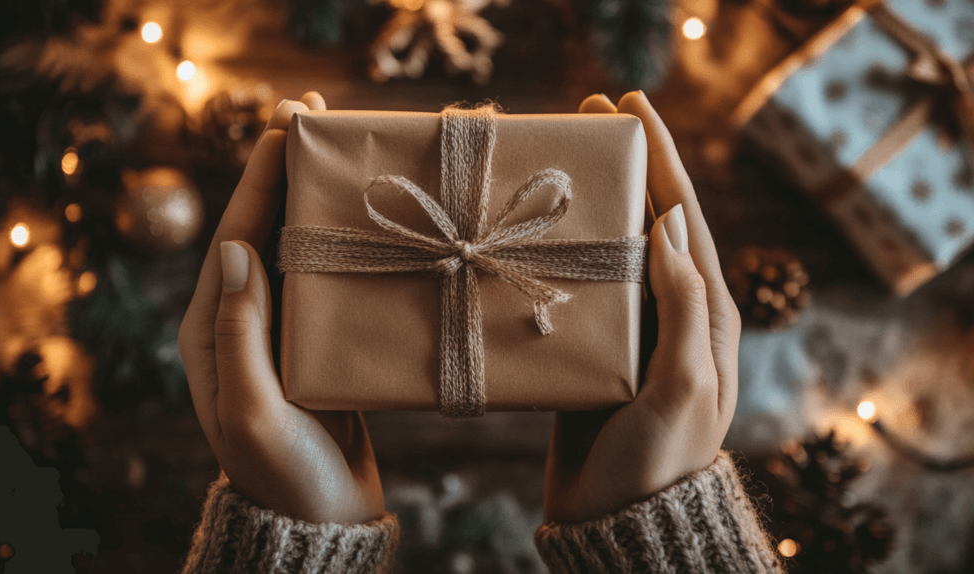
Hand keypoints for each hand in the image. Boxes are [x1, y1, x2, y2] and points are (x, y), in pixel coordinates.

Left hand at [179, 92, 383, 524]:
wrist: (320, 519)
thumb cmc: (281, 473)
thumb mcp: (252, 409)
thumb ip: (238, 333)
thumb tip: (235, 247)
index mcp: (212, 329)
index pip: (234, 237)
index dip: (258, 178)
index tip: (284, 127)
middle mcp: (242, 319)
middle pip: (263, 229)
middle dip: (286, 172)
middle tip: (313, 116)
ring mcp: (280, 328)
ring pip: (298, 247)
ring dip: (316, 197)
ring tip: (343, 151)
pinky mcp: (316, 342)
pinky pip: (327, 278)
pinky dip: (344, 240)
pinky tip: (371, 217)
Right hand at [543, 92, 740, 523]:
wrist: (618, 522)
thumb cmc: (657, 462)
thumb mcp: (683, 387)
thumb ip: (685, 308)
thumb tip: (673, 226)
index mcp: (704, 315)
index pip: (687, 220)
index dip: (664, 160)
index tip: (635, 108)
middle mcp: (672, 315)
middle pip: (650, 222)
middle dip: (628, 165)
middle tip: (592, 114)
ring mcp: (633, 330)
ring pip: (614, 249)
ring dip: (594, 200)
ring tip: (563, 158)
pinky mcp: (597, 351)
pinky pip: (583, 286)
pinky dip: (564, 249)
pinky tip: (537, 232)